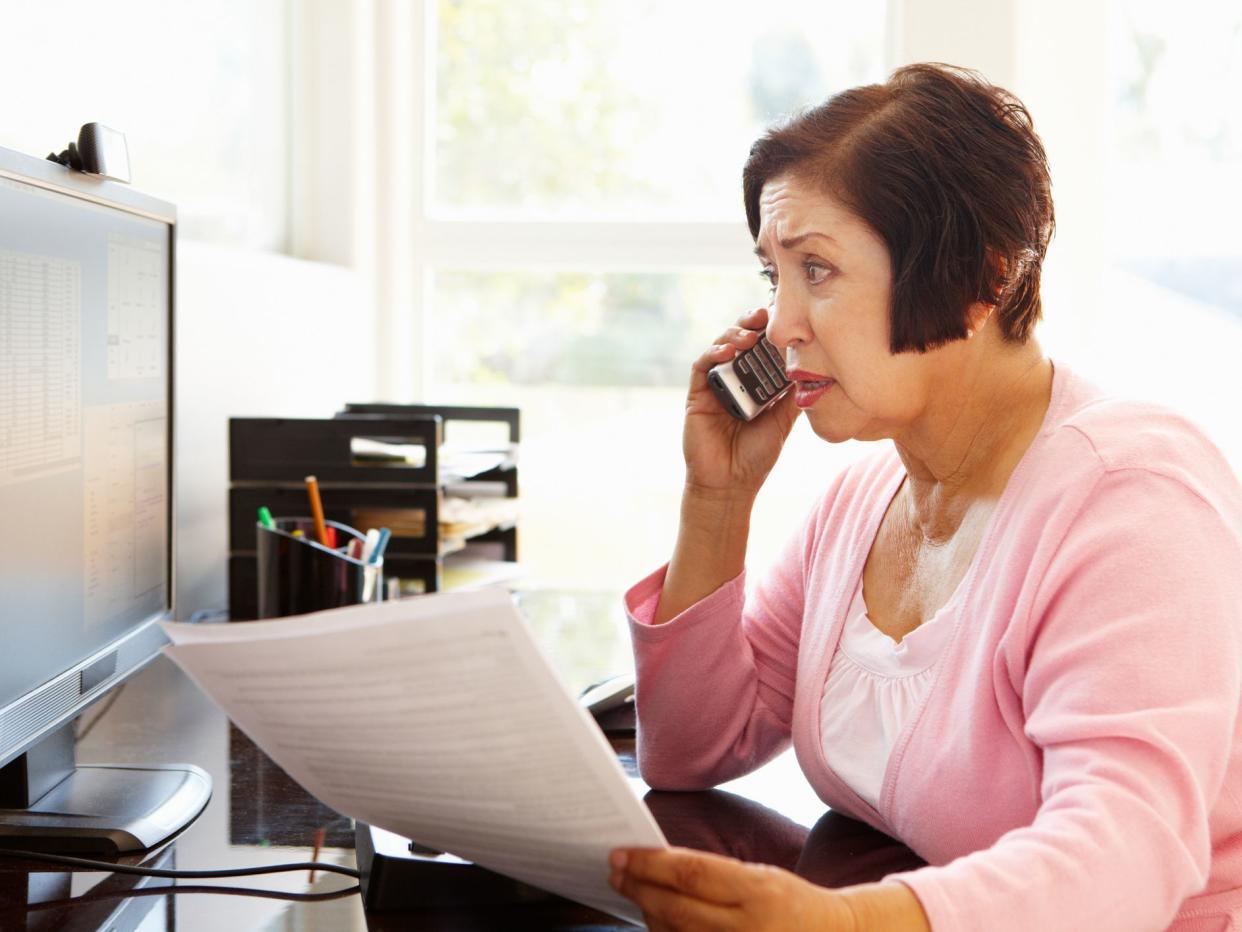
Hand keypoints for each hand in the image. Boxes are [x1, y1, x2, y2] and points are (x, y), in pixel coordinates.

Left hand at [609, 846, 856, 931]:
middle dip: (639, 888)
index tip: (622, 854)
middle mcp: (747, 927)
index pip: (690, 874)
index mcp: (757, 891)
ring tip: (631, 889)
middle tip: (614, 870)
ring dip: (646, 913)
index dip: (649, 864)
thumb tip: (659, 864)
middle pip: (676, 908)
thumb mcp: (760, 877)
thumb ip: (713, 875)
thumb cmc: (792, 904)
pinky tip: (653, 918)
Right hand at [683, 307, 799, 495]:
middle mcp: (735, 380)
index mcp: (756, 384)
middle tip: (766, 314)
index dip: (771, 331)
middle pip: (741, 340)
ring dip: (734, 334)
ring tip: (749, 335)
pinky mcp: (698, 394)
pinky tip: (729, 351)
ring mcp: (716, 385)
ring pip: (720, 346)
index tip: (786, 316)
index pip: (762, 349)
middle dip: (752, 324)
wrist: (731, 484)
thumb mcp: (783, 421)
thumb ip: (792, 394)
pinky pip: (702, 366)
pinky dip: (714, 353)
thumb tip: (812, 366)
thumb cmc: (756, 456)